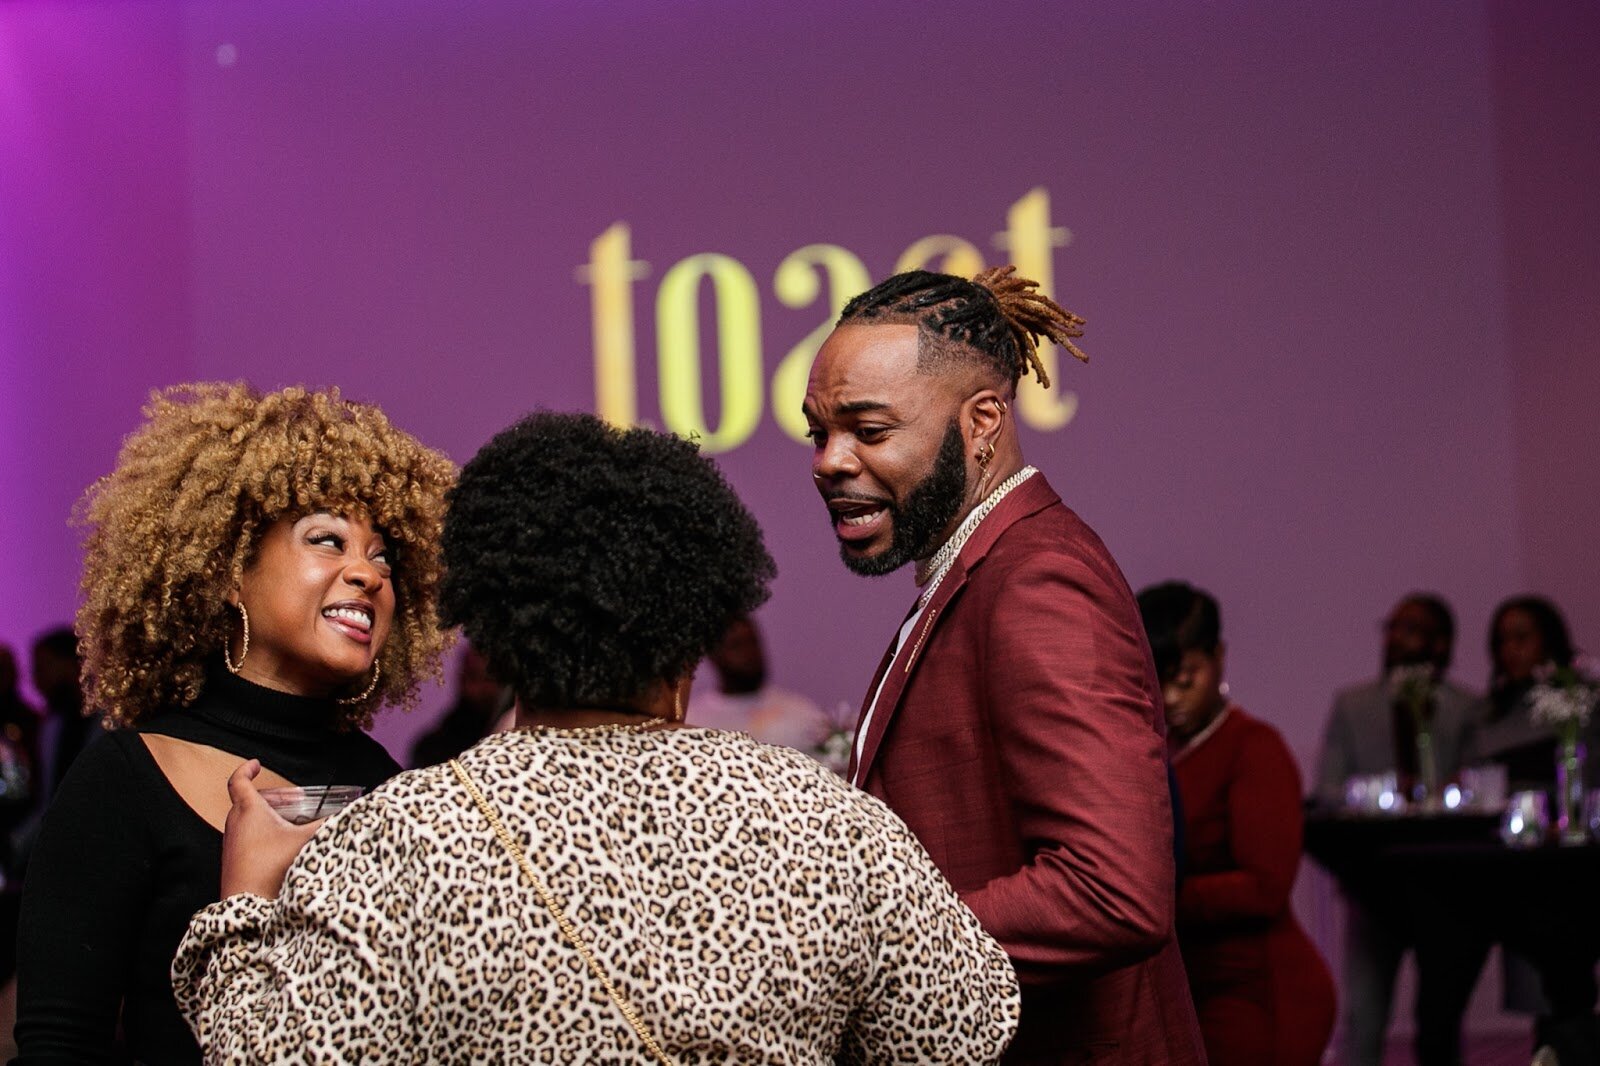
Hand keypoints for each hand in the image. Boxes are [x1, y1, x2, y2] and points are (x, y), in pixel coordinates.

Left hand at [219, 759, 324, 898]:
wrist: (246, 903)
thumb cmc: (270, 866)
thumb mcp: (305, 840)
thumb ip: (328, 825)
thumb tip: (349, 814)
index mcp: (248, 810)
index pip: (239, 781)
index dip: (247, 769)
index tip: (257, 764)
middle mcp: (236, 823)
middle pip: (250, 800)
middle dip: (274, 796)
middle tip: (295, 799)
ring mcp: (233, 842)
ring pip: (249, 819)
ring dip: (270, 815)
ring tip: (293, 822)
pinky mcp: (235, 859)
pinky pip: (248, 836)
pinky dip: (264, 832)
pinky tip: (284, 845)